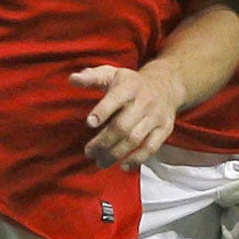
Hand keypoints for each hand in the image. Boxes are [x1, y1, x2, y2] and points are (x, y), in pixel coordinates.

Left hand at [71, 64, 186, 168]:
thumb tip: (72, 79)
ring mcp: (156, 117)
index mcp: (129, 86)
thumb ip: (91, 77)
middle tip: (89, 152)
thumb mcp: (110, 73)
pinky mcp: (164, 129)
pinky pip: (152, 147)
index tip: (89, 123)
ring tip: (100, 162)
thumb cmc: (129, 83)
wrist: (165, 86)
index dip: (103, 110)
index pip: (116, 98)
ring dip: (116, 153)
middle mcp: (144, 101)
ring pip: (135, 139)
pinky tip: (123, 166)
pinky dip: (138, 159)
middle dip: (104, 141)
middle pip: (123, 125)